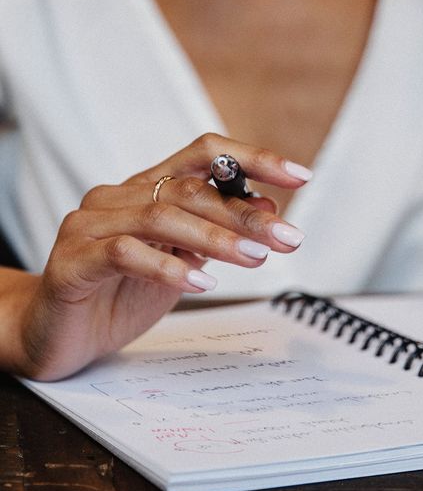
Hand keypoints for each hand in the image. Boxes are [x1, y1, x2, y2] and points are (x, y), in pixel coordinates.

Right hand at [15, 134, 311, 380]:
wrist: (55, 335)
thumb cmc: (118, 296)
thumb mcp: (181, 263)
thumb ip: (214, 234)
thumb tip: (265, 207)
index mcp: (145, 190)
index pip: (203, 155)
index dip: (252, 159)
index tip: (299, 176)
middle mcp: (116, 198)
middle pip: (189, 188)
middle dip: (245, 213)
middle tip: (286, 237)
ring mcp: (89, 225)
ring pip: (161, 215)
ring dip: (216, 238)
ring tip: (256, 258)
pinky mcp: (72, 261)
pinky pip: (124, 253)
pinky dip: (167, 265)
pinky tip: (200, 281)